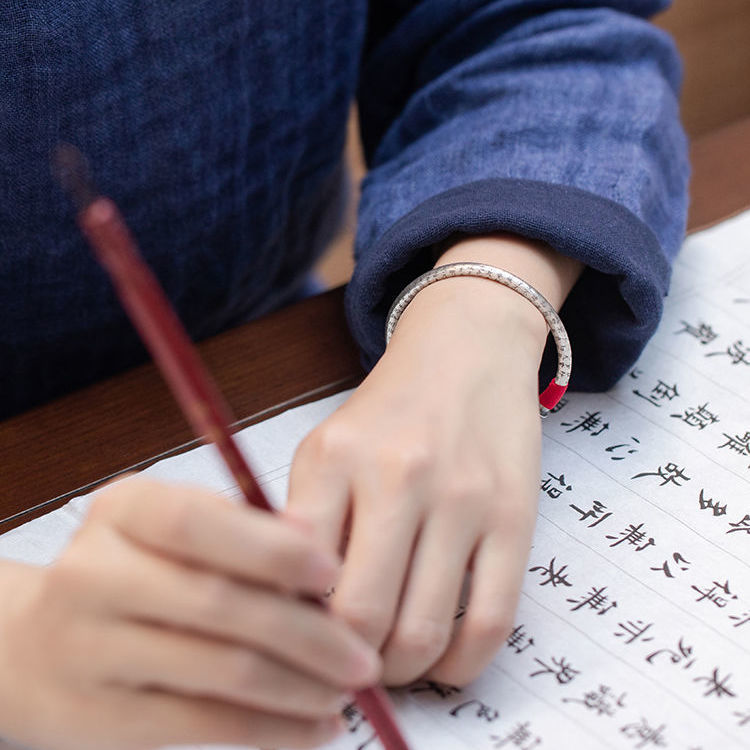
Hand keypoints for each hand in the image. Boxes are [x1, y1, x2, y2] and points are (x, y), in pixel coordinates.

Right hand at [0, 477, 380, 749]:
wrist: (33, 645)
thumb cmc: (131, 571)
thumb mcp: (171, 529)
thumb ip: (240, 531)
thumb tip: (319, 546)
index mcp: (124, 511)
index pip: (199, 521)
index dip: (272, 548)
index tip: (334, 572)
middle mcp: (96, 574)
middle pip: (219, 603)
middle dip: (309, 634)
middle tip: (363, 654)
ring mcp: (92, 649)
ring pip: (220, 671)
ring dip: (300, 686)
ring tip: (346, 690)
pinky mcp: (100, 719)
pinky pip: (203, 727)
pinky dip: (271, 730)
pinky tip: (312, 727)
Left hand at [287, 234, 581, 686]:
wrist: (467, 351)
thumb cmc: (389, 412)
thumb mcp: (326, 448)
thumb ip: (302, 523)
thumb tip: (292, 616)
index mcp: (333, 460)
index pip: (295, 578)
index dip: (291, 632)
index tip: (298, 647)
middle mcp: (396, 476)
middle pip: (359, 617)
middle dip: (345, 665)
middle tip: (345, 669)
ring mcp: (461, 498)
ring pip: (423, 630)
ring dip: (401, 671)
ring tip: (392, 664)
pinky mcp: (513, 517)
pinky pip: (490, 621)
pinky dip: (461, 665)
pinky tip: (445, 662)